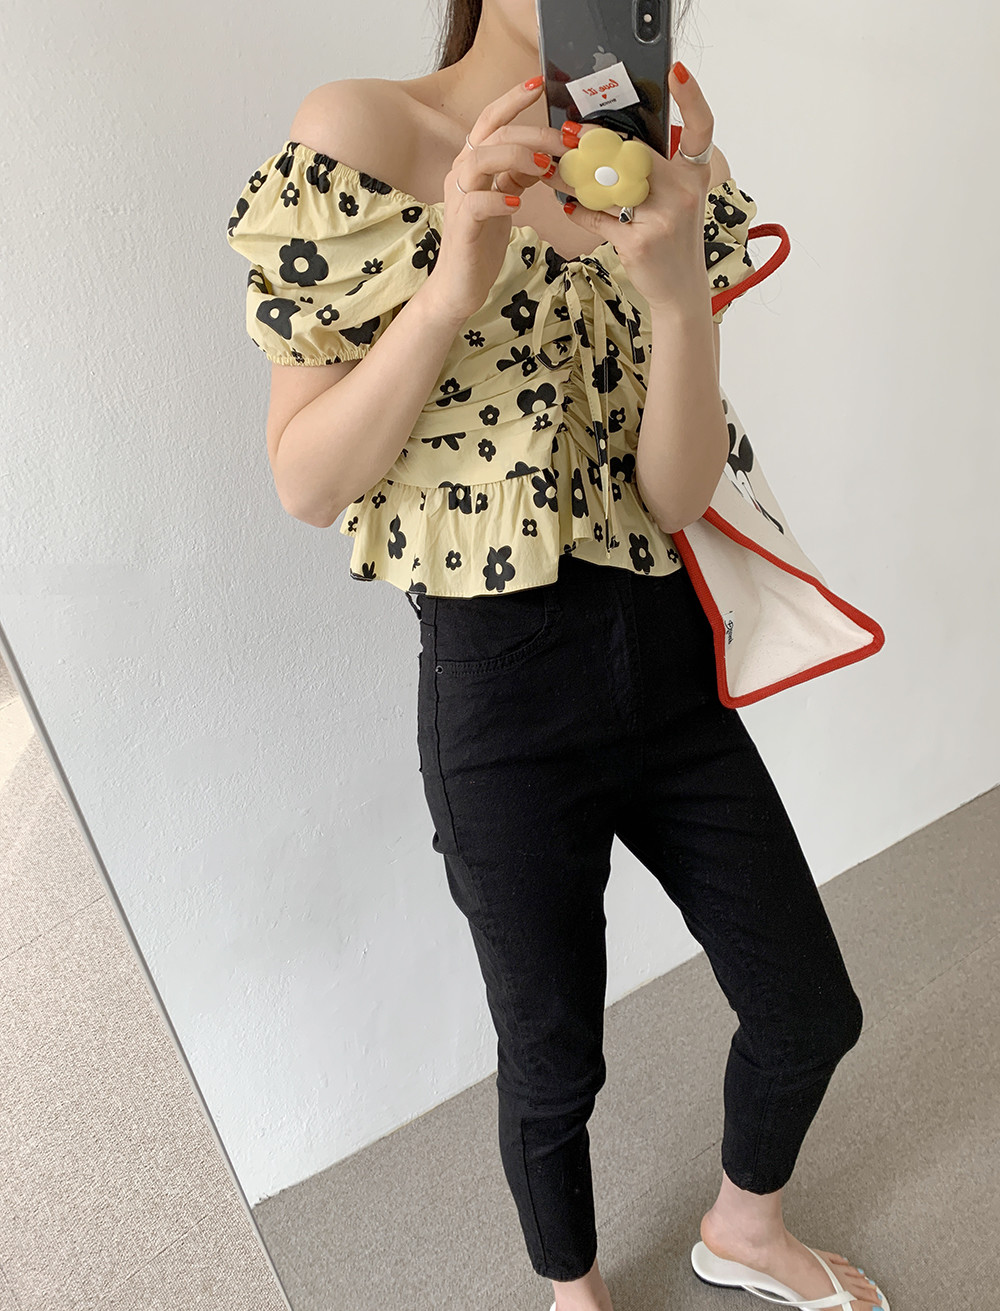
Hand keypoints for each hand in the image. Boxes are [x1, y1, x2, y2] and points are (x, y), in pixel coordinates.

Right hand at [427, 76, 567, 321]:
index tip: (539, 83)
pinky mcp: (462, 226)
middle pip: (494, 136)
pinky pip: (477, 202)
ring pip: (481, 159)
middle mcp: (461, 173)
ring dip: (517, 157)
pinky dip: (499, 199)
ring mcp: (459, 198)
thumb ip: (518, 176)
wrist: (459, 284)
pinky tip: (518, 205)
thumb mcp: (505, 201)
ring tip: (544, 167)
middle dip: (534, 133)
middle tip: (565, 141)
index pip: (490, 120)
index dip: (512, 100)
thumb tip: (546, 156)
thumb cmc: (483, 242)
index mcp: (473, 163)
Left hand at [559, 62, 716, 313]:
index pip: (701, 128)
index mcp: (694, 175)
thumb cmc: (673, 240)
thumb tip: (608, 143)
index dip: (691, 97)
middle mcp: (684, 193)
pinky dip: (579, 211)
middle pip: (632, 153)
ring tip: (555, 169)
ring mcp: (662, 218)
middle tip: (566, 135)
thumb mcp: (675, 200)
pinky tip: (566, 204)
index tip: (676, 71)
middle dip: (594, 144)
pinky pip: (599, 217)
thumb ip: (652, 172)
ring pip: (609, 185)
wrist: (680, 290)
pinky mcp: (638, 242)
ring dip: (576, 177)